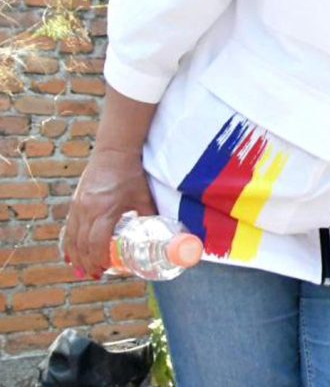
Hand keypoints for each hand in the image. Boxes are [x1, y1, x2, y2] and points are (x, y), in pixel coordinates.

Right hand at [62, 148, 155, 278]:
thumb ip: (150, 215)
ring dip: (76, 257)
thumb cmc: (130, 174)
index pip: (97, 243)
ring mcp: (78, 207)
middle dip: (88, 263)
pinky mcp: (74, 203)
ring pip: (71, 238)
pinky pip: (68, 228)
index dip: (100, 259)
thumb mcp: (143, 196)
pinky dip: (69, 244)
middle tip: (96, 274)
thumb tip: (163, 233)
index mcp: (105, 210)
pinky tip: (71, 254)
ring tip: (83, 270)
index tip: (107, 270)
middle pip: (82, 245)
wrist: (113, 153)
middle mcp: (87, 210)